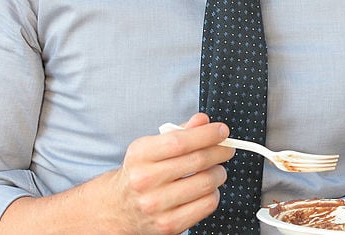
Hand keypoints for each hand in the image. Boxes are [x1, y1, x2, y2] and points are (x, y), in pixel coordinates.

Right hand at [0, 113, 235, 234]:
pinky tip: (206, 189)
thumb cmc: (140, 173)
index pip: (180, 141)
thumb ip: (180, 132)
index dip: (207, 134)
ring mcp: (155, 205)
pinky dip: (213, 194)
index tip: (222, 131)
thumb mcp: (152, 147)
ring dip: (219, 173)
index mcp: (140, 155)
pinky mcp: (168, 225)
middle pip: (197, 161)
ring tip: (215, 170)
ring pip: (206, 183)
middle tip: (227, 149)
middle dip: (220, 152)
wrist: (117, 208)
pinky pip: (206, 205)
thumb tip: (203, 121)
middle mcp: (144, 181)